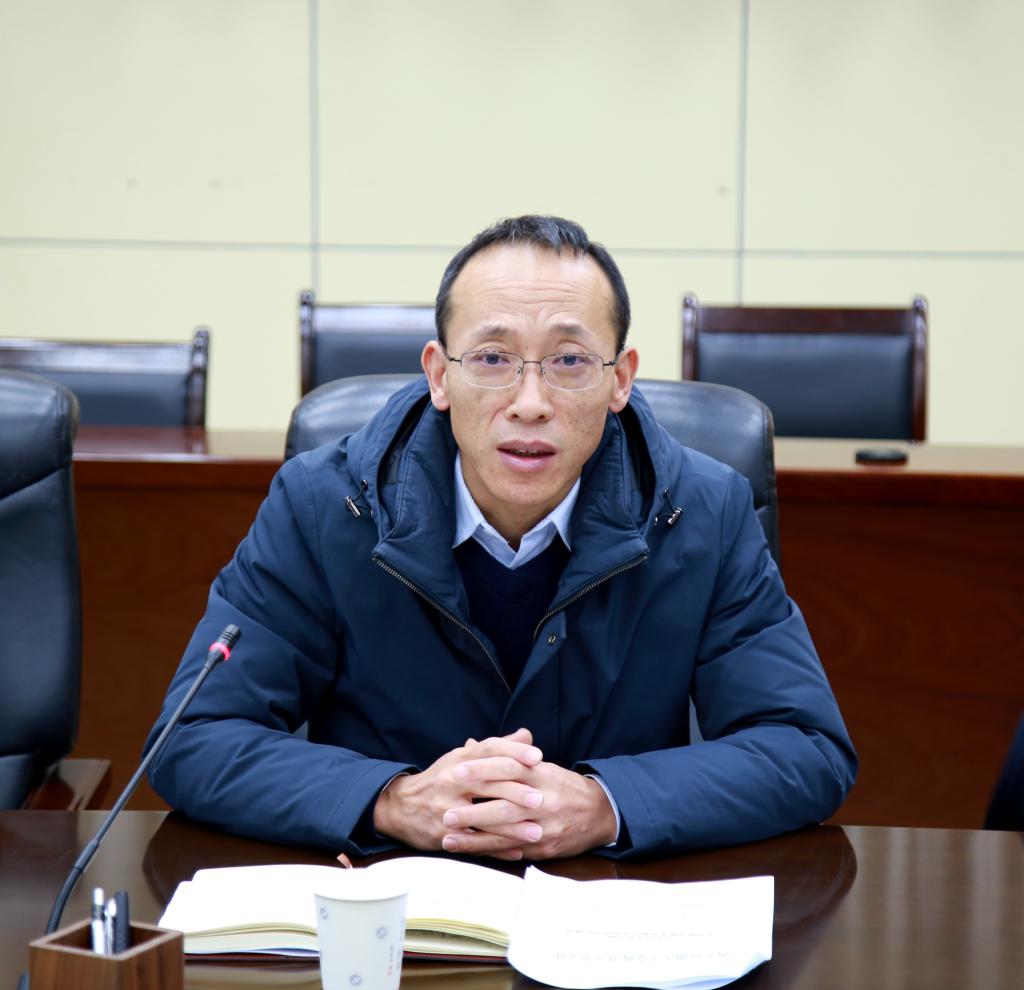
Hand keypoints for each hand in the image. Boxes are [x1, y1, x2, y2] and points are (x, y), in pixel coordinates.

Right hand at [373, 728, 543, 853]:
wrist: (400, 806)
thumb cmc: (442, 779)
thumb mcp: (464, 758)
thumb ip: (497, 748)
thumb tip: (527, 735)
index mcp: (459, 759)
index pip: (489, 749)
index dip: (514, 751)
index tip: (538, 757)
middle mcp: (452, 780)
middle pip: (487, 782)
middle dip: (516, 792)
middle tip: (541, 799)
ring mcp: (446, 808)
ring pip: (482, 817)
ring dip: (511, 827)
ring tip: (536, 832)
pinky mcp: (443, 833)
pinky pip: (474, 843)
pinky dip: (496, 849)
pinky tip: (516, 852)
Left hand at [440, 759, 617, 860]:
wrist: (600, 812)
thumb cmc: (562, 786)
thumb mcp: (540, 766)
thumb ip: (506, 757)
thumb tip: (472, 744)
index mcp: (541, 775)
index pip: (509, 768)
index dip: (482, 769)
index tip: (456, 770)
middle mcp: (544, 801)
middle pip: (505, 806)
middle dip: (473, 812)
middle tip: (446, 813)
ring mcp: (545, 827)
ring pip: (507, 833)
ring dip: (475, 838)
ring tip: (448, 838)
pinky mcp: (546, 847)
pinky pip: (515, 850)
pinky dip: (492, 852)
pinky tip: (471, 852)